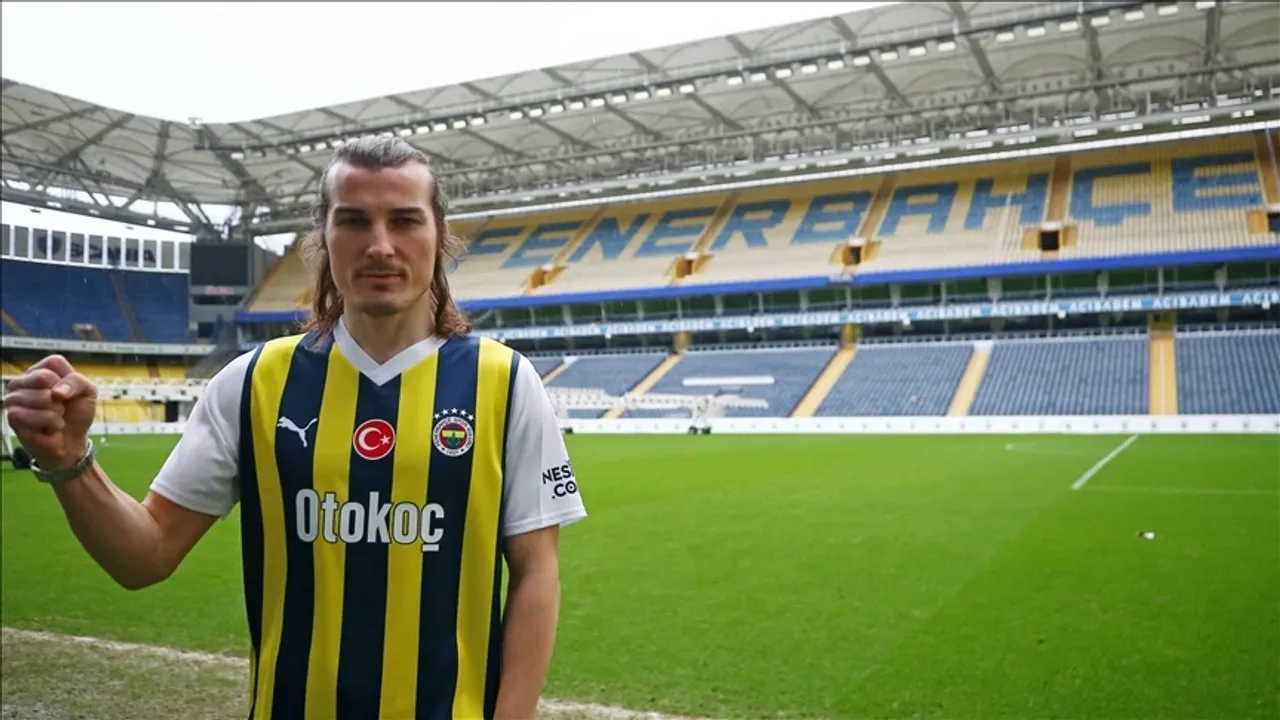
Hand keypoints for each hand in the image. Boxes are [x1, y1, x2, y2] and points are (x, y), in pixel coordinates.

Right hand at [4, 355, 97, 470]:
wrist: (72, 441)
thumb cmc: (77, 413)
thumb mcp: (88, 392)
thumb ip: (77, 381)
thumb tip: (56, 392)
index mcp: (40, 371)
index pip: (53, 362)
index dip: (68, 380)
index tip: (69, 393)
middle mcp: (23, 382)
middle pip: (43, 377)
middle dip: (61, 397)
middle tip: (60, 408)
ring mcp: (14, 399)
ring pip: (40, 397)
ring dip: (56, 412)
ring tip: (54, 418)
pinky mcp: (12, 417)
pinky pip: (30, 414)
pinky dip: (47, 423)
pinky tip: (47, 428)